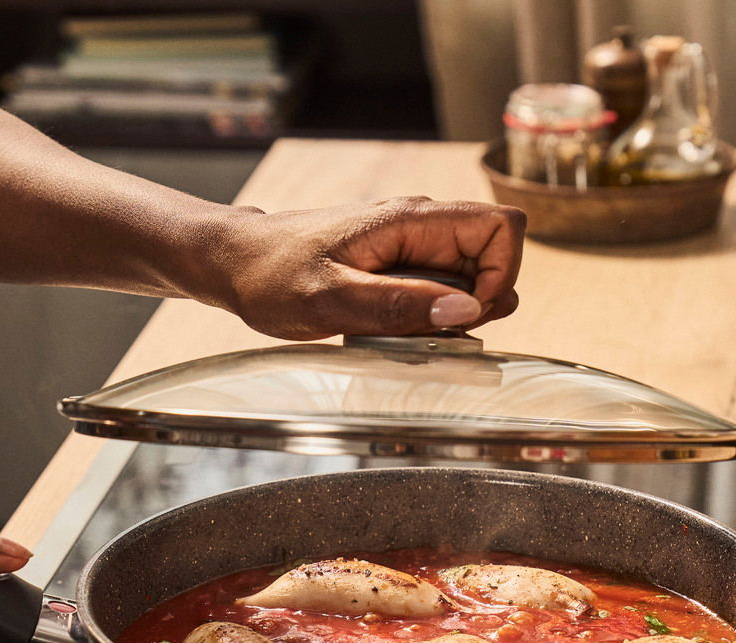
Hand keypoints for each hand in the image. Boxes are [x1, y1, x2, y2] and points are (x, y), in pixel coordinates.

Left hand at [209, 197, 525, 340]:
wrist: (234, 263)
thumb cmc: (271, 276)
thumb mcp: (330, 300)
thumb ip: (399, 305)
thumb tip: (465, 309)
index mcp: (409, 220)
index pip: (501, 227)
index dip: (500, 274)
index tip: (464, 314)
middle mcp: (418, 225)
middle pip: (493, 254)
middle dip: (479, 301)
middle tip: (428, 330)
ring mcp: (410, 244)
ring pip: (468, 277)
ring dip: (452, 313)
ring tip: (402, 329)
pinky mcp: (398, 265)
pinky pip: (438, 289)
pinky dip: (428, 316)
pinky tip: (390, 328)